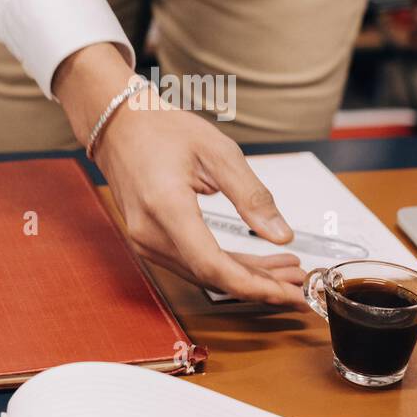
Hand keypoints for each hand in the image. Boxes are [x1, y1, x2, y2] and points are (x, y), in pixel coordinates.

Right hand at [54, 44, 304, 304]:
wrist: (118, 125)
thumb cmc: (160, 129)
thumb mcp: (217, 152)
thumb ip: (251, 196)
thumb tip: (280, 234)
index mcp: (166, 207)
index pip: (212, 265)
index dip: (254, 284)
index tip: (287, 291)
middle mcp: (149, 233)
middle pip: (212, 276)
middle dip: (260, 285)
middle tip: (298, 286)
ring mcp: (145, 241)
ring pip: (205, 274)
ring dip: (247, 277)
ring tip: (286, 271)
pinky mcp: (150, 242)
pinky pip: (194, 263)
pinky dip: (227, 266)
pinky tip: (256, 264)